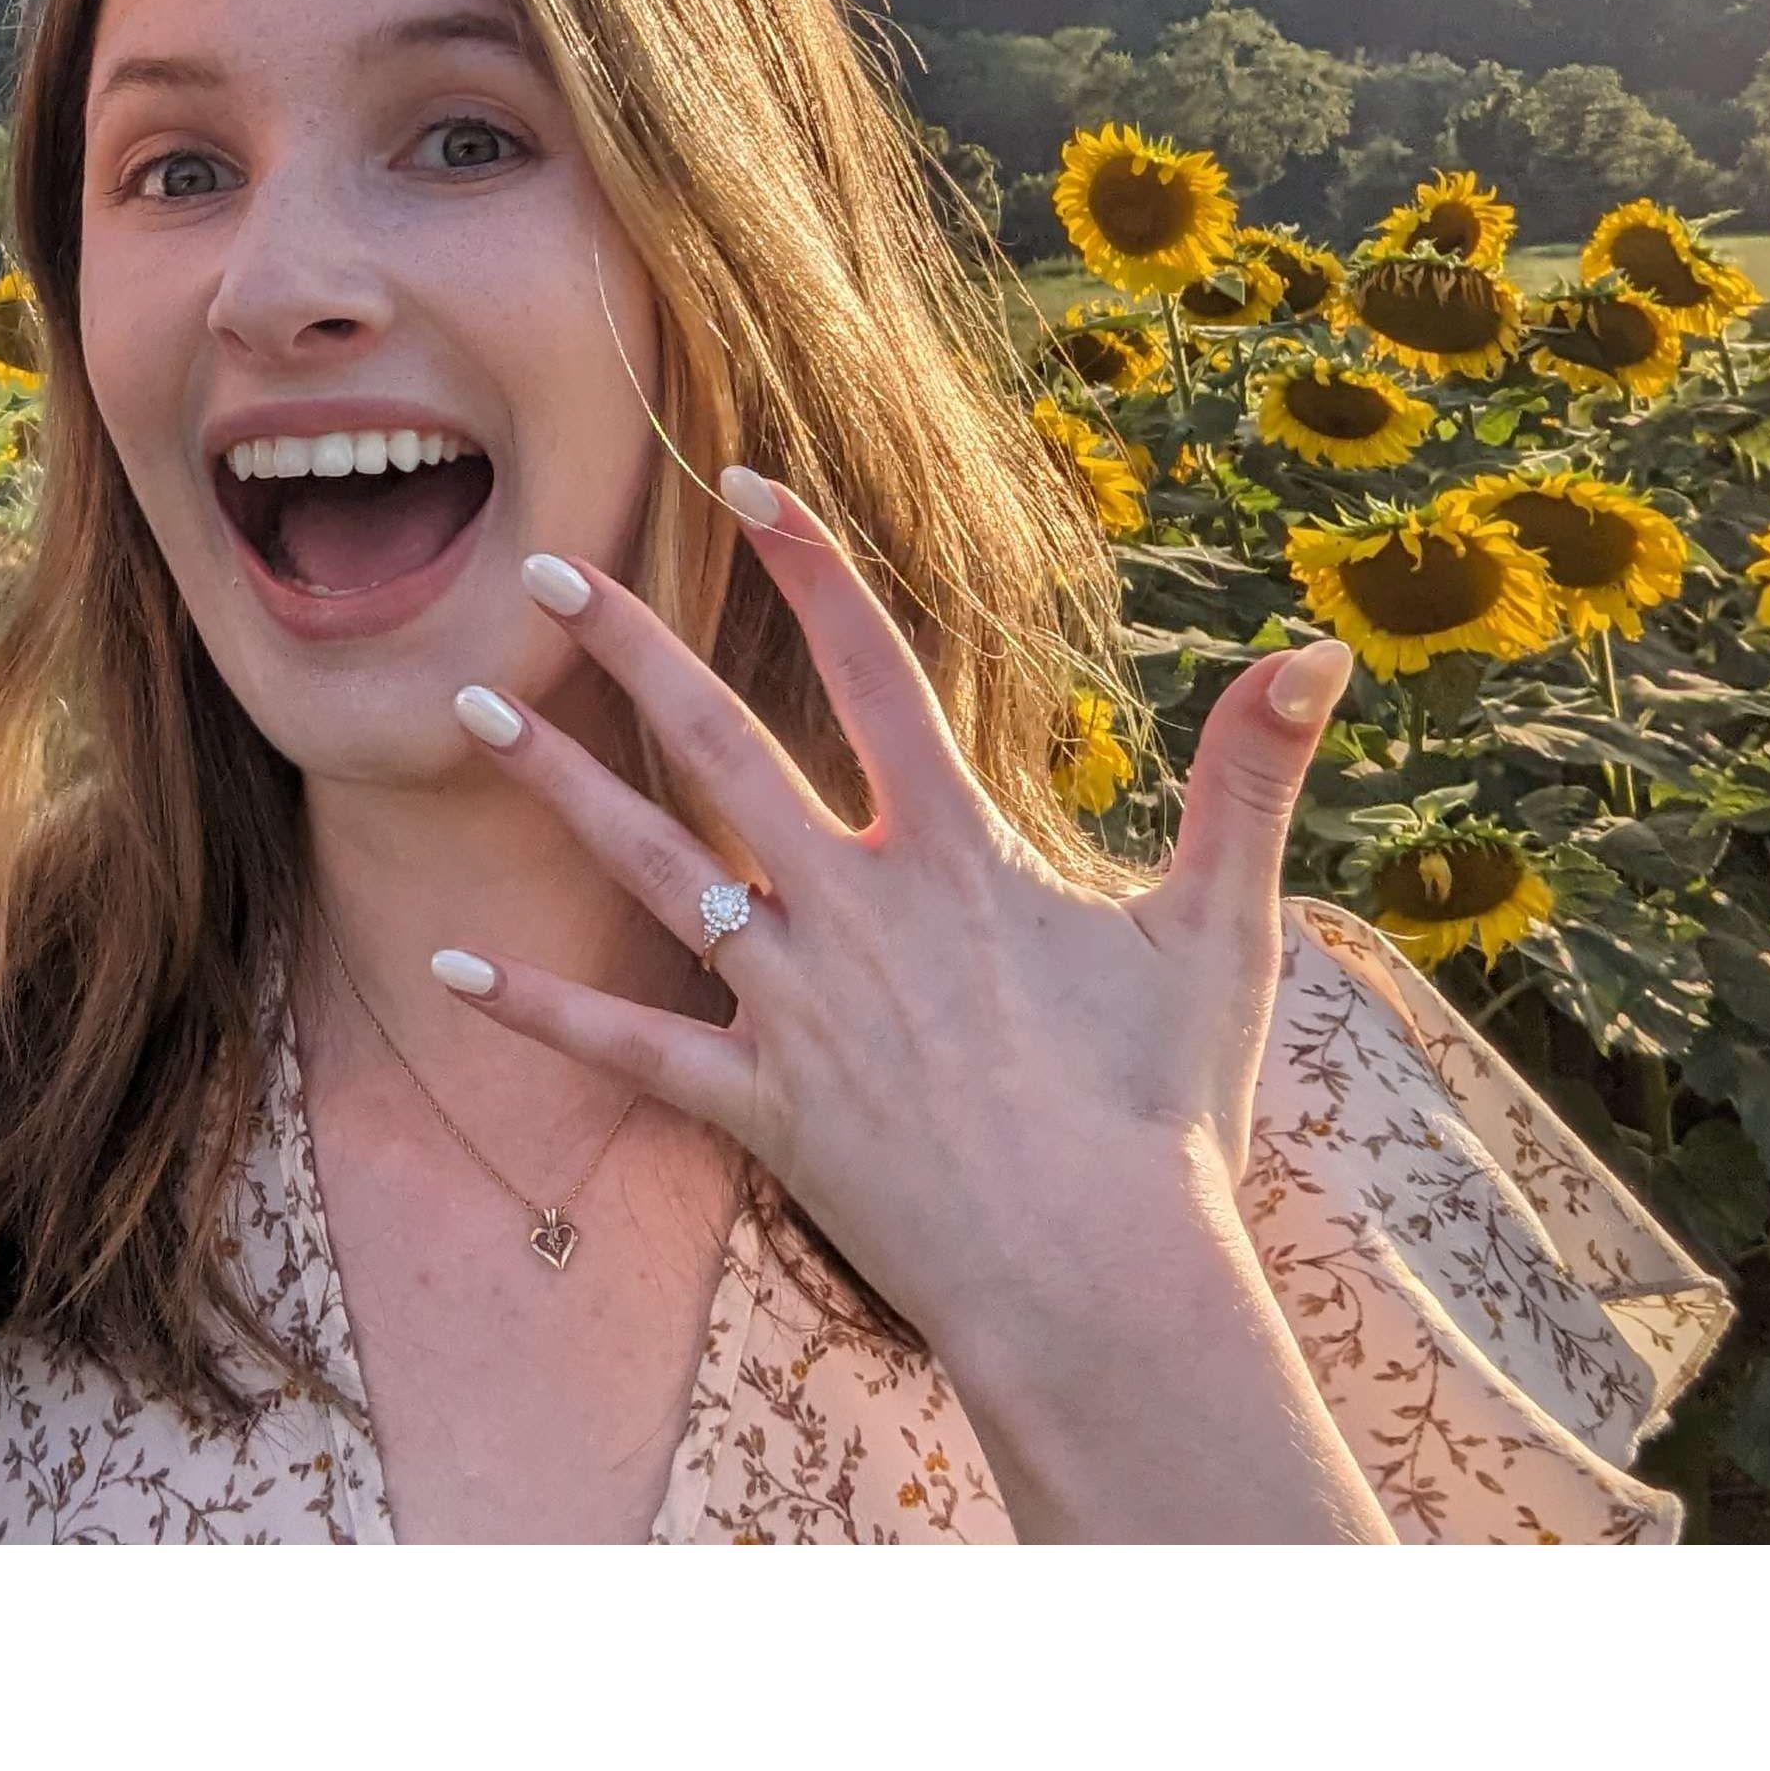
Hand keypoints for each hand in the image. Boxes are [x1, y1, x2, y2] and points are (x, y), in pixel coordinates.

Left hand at [441, 468, 1387, 1539]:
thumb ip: (1249, 781)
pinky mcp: (759, 1104)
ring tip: (467, 704)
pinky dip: (539, 1009)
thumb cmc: (1167, 1114)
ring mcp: (794, 1004)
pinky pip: (628, 1046)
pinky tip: (449, 969)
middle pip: (718, 745)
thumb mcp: (1218, 933)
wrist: (1102, 1289)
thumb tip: (1320, 646)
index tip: (746, 481)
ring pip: (649, 866)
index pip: (871, 669)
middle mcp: (853, 907)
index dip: (811, 569)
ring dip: (554, 783)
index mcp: (954, 852)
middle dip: (630, 648)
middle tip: (541, 571)